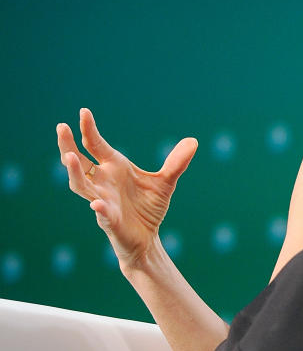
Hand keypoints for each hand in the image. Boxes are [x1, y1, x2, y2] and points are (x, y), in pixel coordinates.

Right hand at [56, 108, 197, 269]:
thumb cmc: (148, 208)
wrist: (148, 238)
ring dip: (75, 172)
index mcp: (114, 168)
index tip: (83, 112)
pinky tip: (97, 204)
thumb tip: (193, 142)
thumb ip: (176, 163)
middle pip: (79, 163)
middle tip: (61, 127)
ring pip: (81, 186)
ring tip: (69, 157)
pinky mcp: (110, 221)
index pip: (96, 145)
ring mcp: (103, 201)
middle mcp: (103, 182)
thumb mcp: (165, 183)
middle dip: (68, 145)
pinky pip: (101, 214)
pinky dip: (99, 209)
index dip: (88, 130)